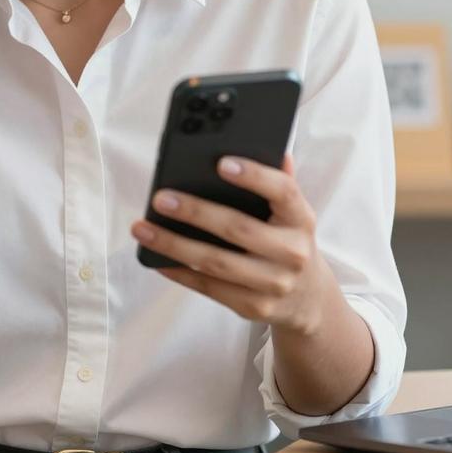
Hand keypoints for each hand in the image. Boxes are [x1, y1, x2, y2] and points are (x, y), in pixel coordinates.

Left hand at [130, 152, 328, 334]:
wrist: (309, 298)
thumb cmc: (287, 238)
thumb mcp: (291, 211)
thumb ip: (277, 179)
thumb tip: (263, 146)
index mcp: (301, 218)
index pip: (283, 191)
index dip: (254, 176)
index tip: (221, 162)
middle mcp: (292, 252)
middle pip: (238, 228)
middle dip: (195, 212)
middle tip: (160, 198)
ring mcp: (274, 284)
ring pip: (216, 263)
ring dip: (174, 244)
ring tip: (142, 228)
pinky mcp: (254, 307)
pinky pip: (210, 289)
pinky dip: (179, 272)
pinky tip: (156, 257)